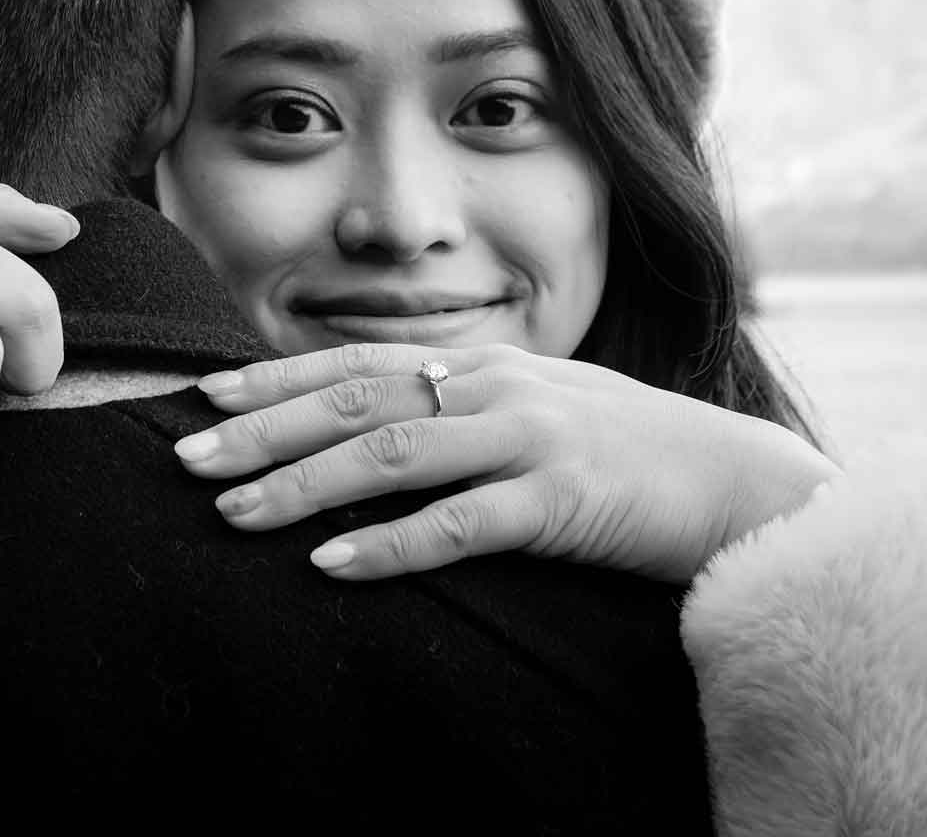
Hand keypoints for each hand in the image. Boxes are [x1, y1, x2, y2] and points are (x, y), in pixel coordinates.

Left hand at [174, 343, 837, 582]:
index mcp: (481, 363)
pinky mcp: (560, 498)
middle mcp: (493, 386)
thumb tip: (380, 423)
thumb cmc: (629, 453)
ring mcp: (527, 437)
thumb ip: (463, 410)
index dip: (273, 376)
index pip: (354, 361)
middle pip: (353, 400)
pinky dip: (389, 544)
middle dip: (261, 429)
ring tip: (233, 514)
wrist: (741, 483)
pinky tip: (332, 564)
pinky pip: (458, 524)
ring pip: (390, 454)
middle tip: (185, 457)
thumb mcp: (537, 411)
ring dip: (303, 486)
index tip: (201, 392)